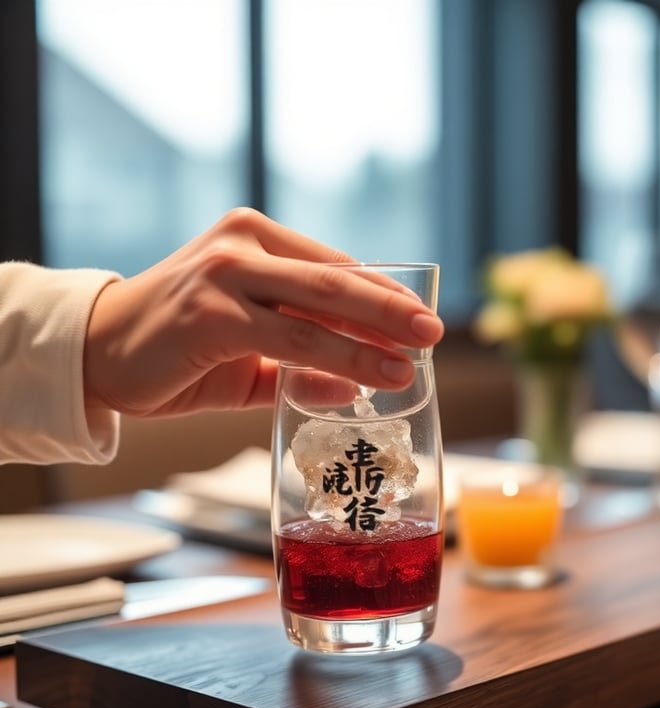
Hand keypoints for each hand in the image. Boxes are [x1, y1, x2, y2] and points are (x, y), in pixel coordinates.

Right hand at [83, 208, 443, 416]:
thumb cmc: (176, 345)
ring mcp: (226, 275)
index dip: (381, 294)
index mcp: (256, 237)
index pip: (335, 265)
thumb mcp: (248, 351)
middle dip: (390, 309)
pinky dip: (332, 361)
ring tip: (410, 364)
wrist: (98, 352)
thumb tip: (355, 390)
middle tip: (433, 331)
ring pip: (318, 308)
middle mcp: (243, 244)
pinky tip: (363, 382)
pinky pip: (288, 341)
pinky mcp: (211, 314)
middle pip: (336, 279)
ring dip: (370, 340)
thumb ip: (299, 366)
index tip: (419, 318)